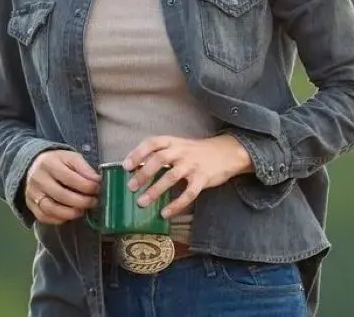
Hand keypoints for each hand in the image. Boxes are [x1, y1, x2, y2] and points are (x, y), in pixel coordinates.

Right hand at [25, 149, 99, 224]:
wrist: (35, 165)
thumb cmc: (58, 162)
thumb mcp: (72, 158)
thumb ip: (85, 169)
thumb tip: (97, 182)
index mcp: (49, 164)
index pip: (70, 178)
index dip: (87, 186)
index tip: (98, 189)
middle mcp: (38, 179)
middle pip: (61, 195)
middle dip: (82, 201)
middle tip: (94, 202)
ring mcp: (32, 193)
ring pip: (51, 209)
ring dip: (71, 213)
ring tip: (83, 210)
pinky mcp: (31, 205)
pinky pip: (44, 217)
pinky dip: (59, 219)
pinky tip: (70, 215)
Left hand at [123, 134, 253, 218]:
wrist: (227, 152)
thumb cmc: (196, 152)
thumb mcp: (179, 146)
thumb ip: (162, 154)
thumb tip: (137, 170)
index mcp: (174, 142)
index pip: (152, 142)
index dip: (138, 153)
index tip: (126, 166)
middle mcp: (182, 151)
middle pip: (160, 159)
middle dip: (143, 173)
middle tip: (131, 187)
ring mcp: (193, 165)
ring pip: (171, 176)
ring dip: (155, 190)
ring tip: (142, 202)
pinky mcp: (203, 178)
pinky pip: (188, 193)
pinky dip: (176, 204)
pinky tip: (165, 213)